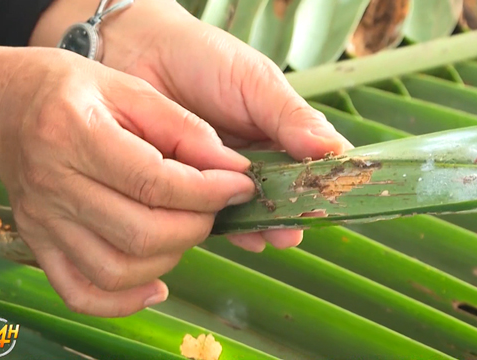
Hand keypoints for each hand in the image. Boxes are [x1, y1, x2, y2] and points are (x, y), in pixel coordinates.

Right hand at [0, 47, 255, 316]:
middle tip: (214, 206)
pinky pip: (81, 293)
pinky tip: (155, 283)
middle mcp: (53, 185)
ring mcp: (42, 222)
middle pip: (140, 233)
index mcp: (74, 133)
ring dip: (169, 259)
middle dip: (195, 226)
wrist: (2, 107)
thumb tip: (232, 167)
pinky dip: (124, 301)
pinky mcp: (39, 245)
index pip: (153, 181)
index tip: (240, 185)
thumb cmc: (69, 89)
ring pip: (117, 271)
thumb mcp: (127, 87)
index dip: (208, 190)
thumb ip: (182, 127)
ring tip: (185, 230)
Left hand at [59, 0, 353, 251]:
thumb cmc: (204, 59)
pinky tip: (242, 236)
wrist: (142, 52)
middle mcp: (253, 158)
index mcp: (277, 132)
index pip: (308, 164)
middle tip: (292, 231)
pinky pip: (209, 212)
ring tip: (271, 237)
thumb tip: (335, 149)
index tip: (324, 203)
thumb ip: (290, 117)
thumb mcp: (256, 82)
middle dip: (288, 215)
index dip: (317, 185)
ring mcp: (220, 175)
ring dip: (260, 224)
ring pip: (247, 207)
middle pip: (280, 194)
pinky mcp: (187, 187)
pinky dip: (226, 226)